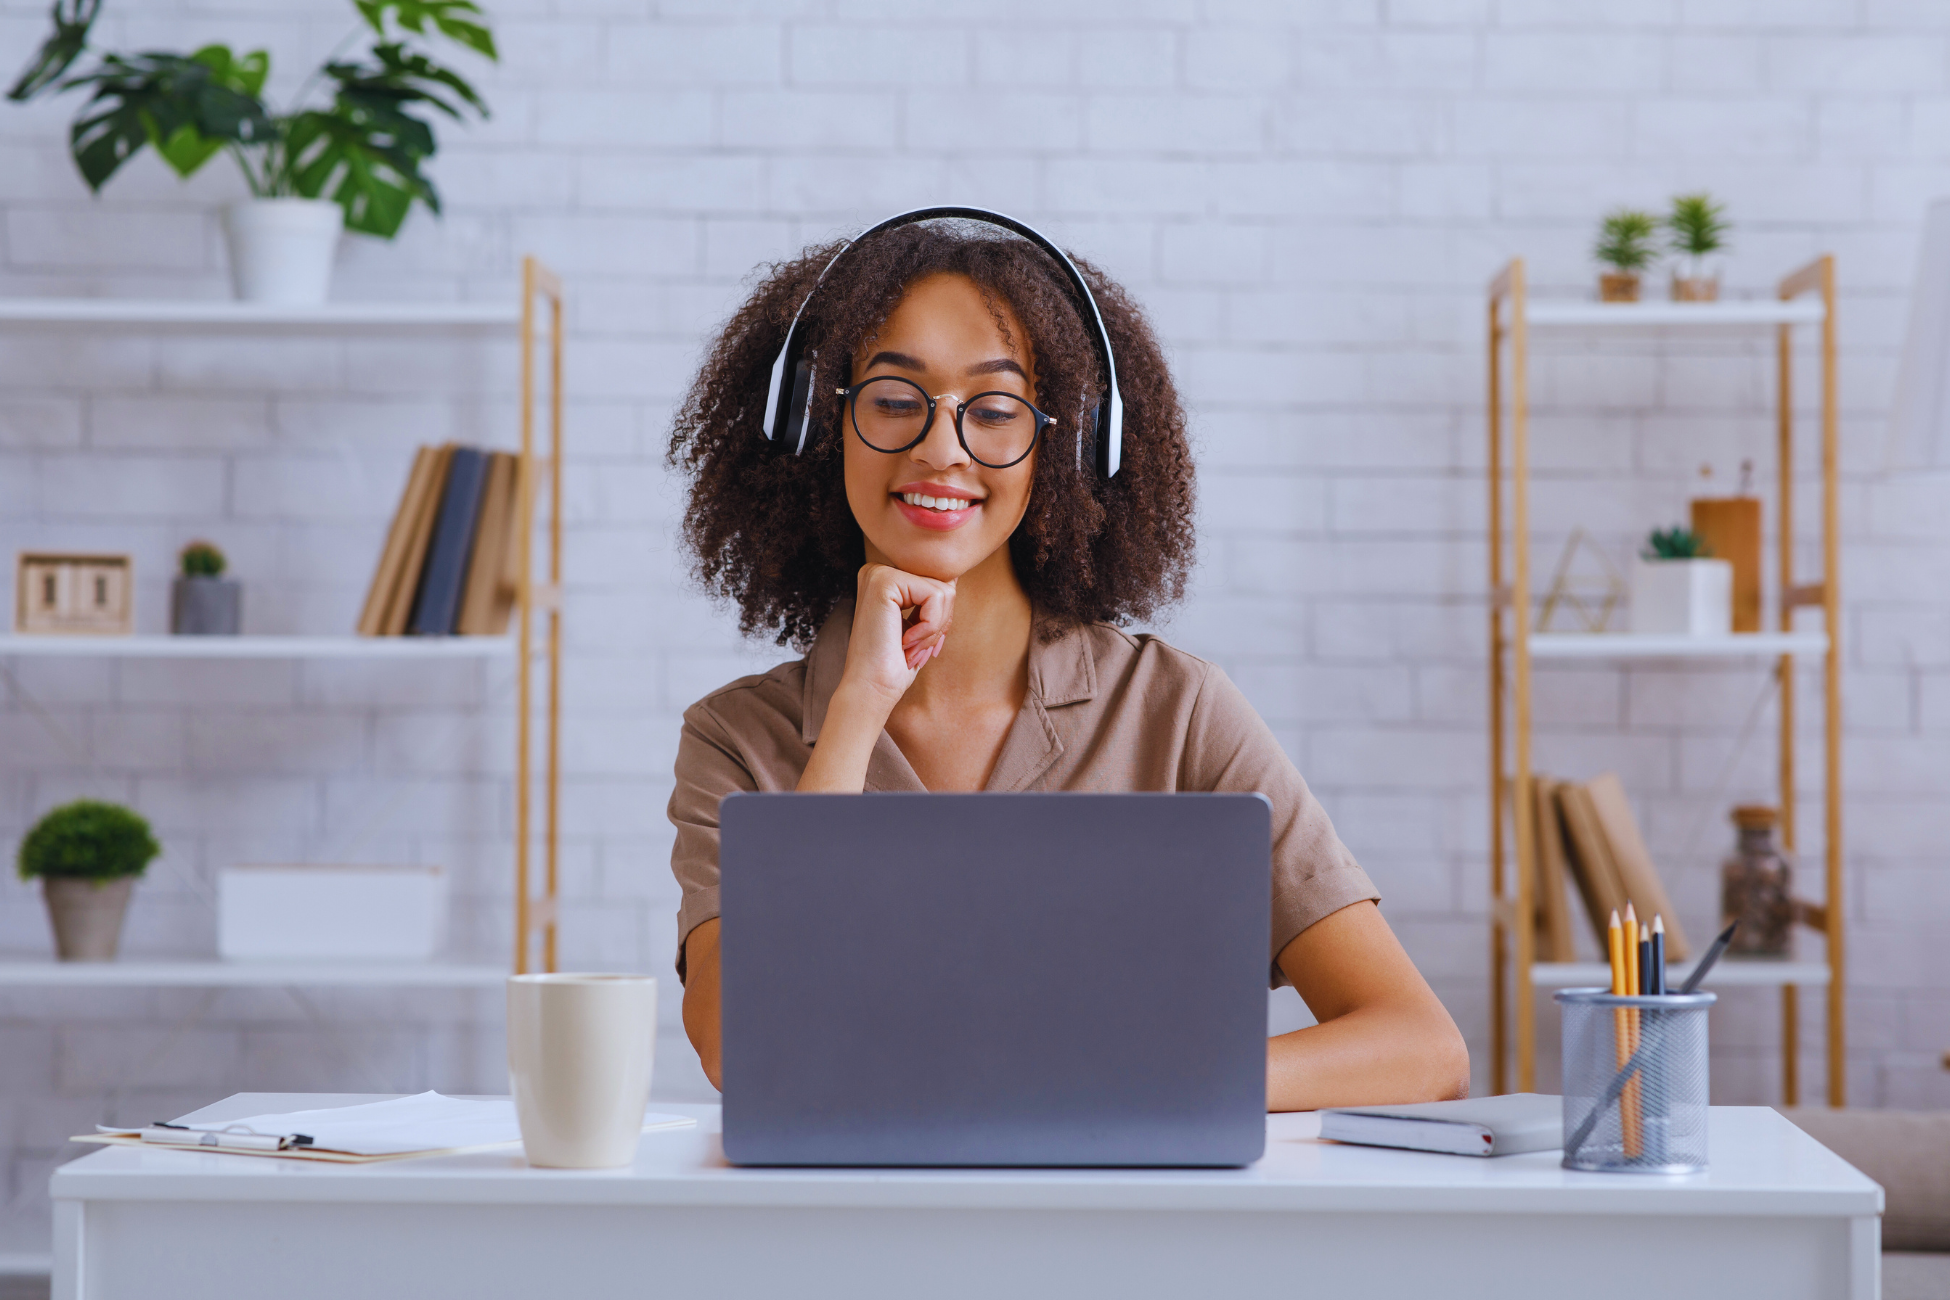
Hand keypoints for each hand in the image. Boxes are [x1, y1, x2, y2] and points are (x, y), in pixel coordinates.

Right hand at [839, 562, 954, 707]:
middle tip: (914, 649)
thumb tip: (953, 576)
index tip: (920, 645)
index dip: (939, 620)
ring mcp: (879, 573)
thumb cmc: (894, 665)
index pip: (938, 585)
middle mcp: (878, 570)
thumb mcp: (920, 626)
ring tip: (909, 648)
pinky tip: (906, 642)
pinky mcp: (884, 581)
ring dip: (933, 630)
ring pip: (944, 591)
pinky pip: (935, 596)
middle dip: (939, 624)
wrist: (870, 689)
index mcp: (885, 580)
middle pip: (944, 585)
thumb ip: (932, 598)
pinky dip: (930, 627)